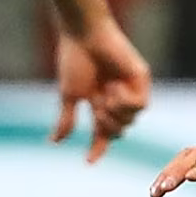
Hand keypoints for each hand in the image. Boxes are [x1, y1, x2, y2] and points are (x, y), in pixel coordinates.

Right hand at [52, 20, 152, 163]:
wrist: (84, 34)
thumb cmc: (75, 60)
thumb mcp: (70, 95)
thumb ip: (67, 119)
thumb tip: (55, 142)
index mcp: (99, 101)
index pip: (101, 133)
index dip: (97, 148)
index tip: (88, 162)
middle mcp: (116, 97)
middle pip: (118, 131)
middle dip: (106, 126)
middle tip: (98, 107)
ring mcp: (130, 88)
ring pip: (130, 121)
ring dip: (115, 112)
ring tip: (106, 92)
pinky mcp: (140, 79)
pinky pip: (140, 106)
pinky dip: (125, 102)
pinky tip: (115, 86)